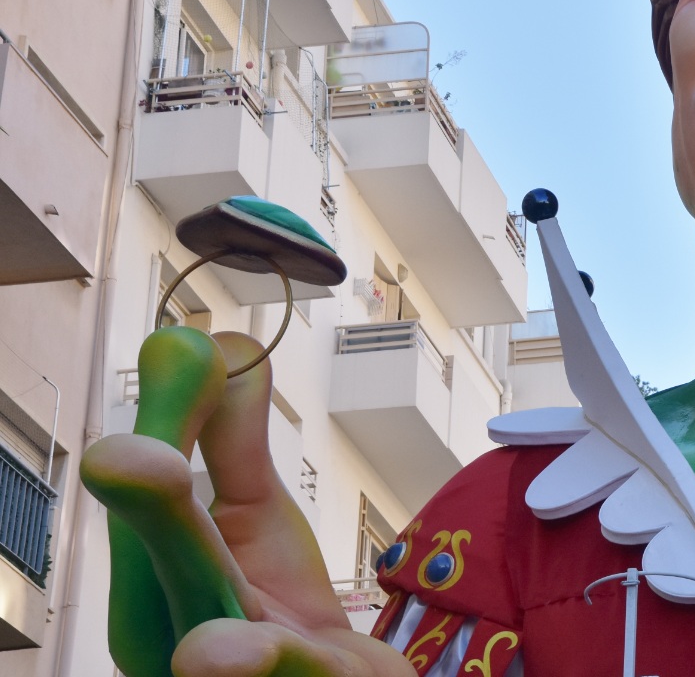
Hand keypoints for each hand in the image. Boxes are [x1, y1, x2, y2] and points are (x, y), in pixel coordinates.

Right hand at [82, 329, 409, 676]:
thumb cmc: (275, 608)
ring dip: (217, 639)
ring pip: (222, 652)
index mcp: (153, 587)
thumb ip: (232, 441)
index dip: (163, 435)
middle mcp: (171, 640)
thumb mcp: (255, 517)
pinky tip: (225, 658)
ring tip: (204, 641)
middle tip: (126, 457)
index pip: (148, 506)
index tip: (179, 354)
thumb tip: (219, 343)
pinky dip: (266, 668)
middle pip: (168, 577)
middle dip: (155, 516)